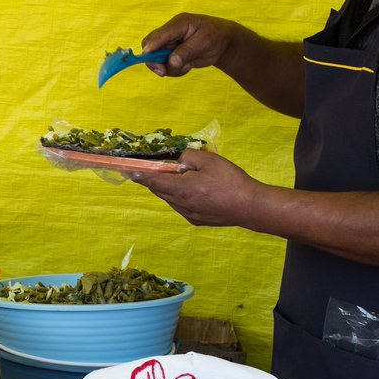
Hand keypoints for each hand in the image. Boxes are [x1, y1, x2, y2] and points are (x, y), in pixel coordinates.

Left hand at [128, 148, 259, 227]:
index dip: (139, 174)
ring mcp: (188, 215)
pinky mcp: (196, 221)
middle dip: (155, 180)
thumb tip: (178, 162)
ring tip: (183, 179)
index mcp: (180, 189)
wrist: (250, 207)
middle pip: (159, 191)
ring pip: (171, 199)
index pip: (152, 180)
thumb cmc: (230, 180)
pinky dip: (182, 197)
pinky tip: (196, 192)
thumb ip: (188, 158)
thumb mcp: (208, 160)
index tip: (129, 170)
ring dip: (170, 189)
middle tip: (157, 169)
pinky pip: (182, 206)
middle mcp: (180, 204)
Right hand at [140, 13, 246, 76]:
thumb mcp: (204, 42)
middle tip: (163, 72)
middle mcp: (171, 33)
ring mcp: (170, 44)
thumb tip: (171, 62)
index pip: (158, 35)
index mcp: (178, 24)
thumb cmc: (216, 36)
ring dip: (169, 68)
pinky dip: (174, 70)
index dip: (151, 48)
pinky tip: (188, 66)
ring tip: (188, 66)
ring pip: (157, 59)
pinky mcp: (172, 54)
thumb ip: (187, 51)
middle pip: (151, 47)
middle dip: (155, 61)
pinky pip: (166, 66)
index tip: (149, 60)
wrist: (224, 42)